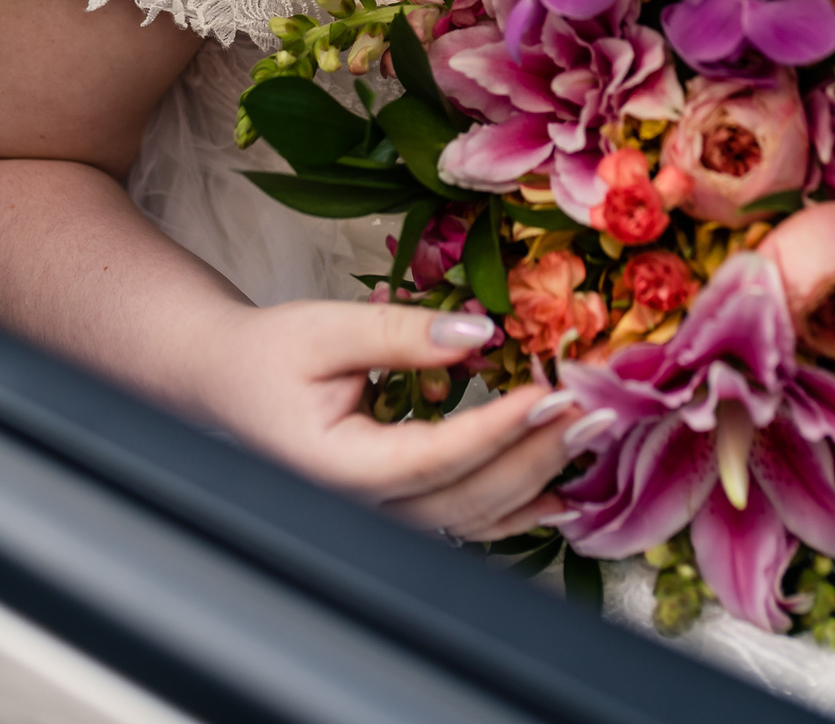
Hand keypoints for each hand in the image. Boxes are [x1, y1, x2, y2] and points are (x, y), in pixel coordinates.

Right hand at [211, 298, 595, 540]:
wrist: (228, 383)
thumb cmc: (269, 354)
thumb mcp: (326, 328)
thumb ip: (401, 334)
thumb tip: (479, 334)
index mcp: (337, 467)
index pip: (432, 457)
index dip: (496, 428)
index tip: (548, 393)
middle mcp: (361, 508)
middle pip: (463, 497)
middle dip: (534, 453)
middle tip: (589, 410)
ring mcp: (379, 518)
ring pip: (470, 518)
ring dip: (535, 479)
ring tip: (589, 438)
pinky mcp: (396, 509)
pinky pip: (463, 523)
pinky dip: (514, 510)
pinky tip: (559, 495)